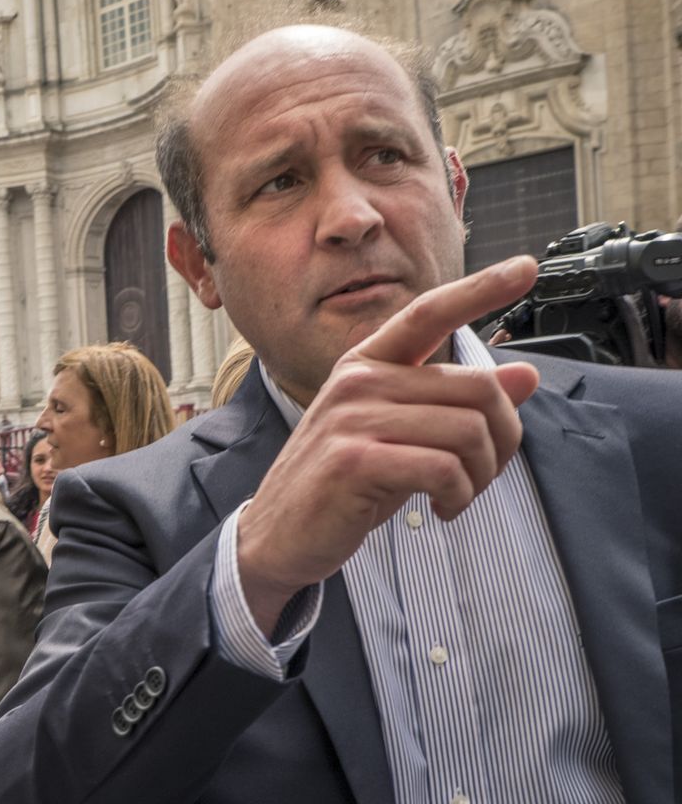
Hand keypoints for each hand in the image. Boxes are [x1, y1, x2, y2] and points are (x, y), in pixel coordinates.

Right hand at [237, 256, 541, 632]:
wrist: (277, 535)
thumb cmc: (340, 485)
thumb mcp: (401, 436)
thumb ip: (455, 404)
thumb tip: (524, 375)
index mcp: (365, 365)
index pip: (428, 314)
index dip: (480, 289)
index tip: (526, 269)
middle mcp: (357, 381)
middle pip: (477, 387)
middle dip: (502, 440)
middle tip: (485, 472)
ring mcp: (351, 418)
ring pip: (467, 431)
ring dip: (481, 475)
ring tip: (457, 494)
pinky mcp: (354, 460)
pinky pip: (443, 468)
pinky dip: (458, 495)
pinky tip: (442, 508)